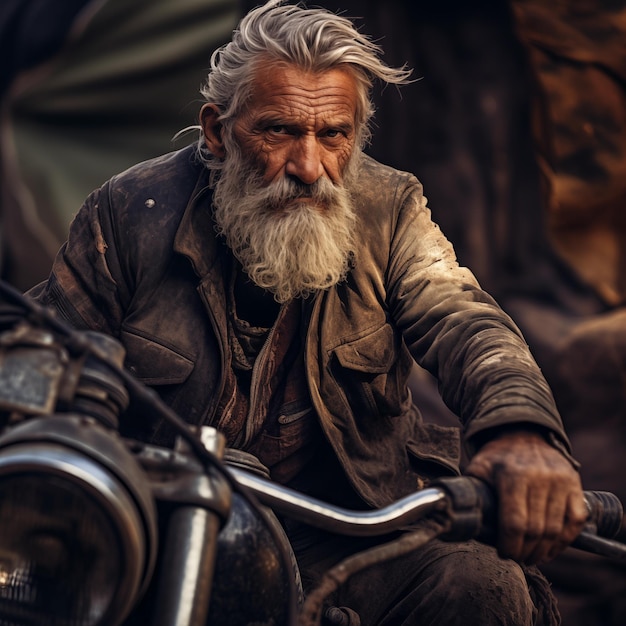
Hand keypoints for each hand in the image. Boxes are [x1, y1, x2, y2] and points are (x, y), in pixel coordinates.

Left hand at [465, 430, 587, 563]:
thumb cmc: (497, 456)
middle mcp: (540, 478)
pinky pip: (575, 521)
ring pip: (556, 530)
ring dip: (544, 550)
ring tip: (532, 556)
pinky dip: (565, 540)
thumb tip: (461, 519)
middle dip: (525, 551)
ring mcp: (561, 481)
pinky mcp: (574, 484)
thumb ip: (472, 492)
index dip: (509, 545)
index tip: (503, 553)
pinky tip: (551, 546)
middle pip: (536, 531)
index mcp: (512, 475)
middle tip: (517, 557)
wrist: (523, 433)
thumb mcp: (478, 468)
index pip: (514, 523)